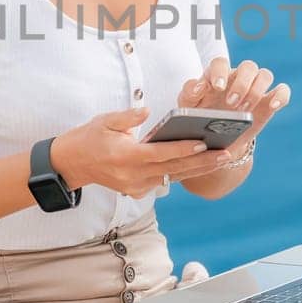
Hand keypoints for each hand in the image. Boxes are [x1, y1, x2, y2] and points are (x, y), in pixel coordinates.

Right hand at [51, 106, 233, 198]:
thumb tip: (147, 111)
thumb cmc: (90, 137)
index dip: (184, 149)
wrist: (73, 164)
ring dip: (199, 169)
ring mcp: (136, 187)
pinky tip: (203, 162)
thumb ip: (128, 116)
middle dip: (203, 162)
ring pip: (173, 177)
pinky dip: (183, 171)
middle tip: (228, 153)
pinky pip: (165, 180)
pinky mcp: (138, 191)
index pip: (161, 153)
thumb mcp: (105, 120)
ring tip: (224, 157)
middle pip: (175, 169)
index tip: (205, 142)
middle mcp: (133, 176)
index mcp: (126, 157)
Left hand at [177, 56, 290, 155]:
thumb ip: (189, 91)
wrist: (216, 139)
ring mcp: (255, 88)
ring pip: (265, 75)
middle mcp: (238, 77)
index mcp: (217, 75)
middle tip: (232, 104)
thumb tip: (199, 86)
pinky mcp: (269, 102)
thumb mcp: (188, 106)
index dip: (220, 72)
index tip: (218, 88)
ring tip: (245, 110)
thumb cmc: (199, 116)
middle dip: (242, 84)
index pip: (220, 63)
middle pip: (247, 66)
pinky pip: (282, 90)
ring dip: (257, 90)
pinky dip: (280, 95)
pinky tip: (273, 106)